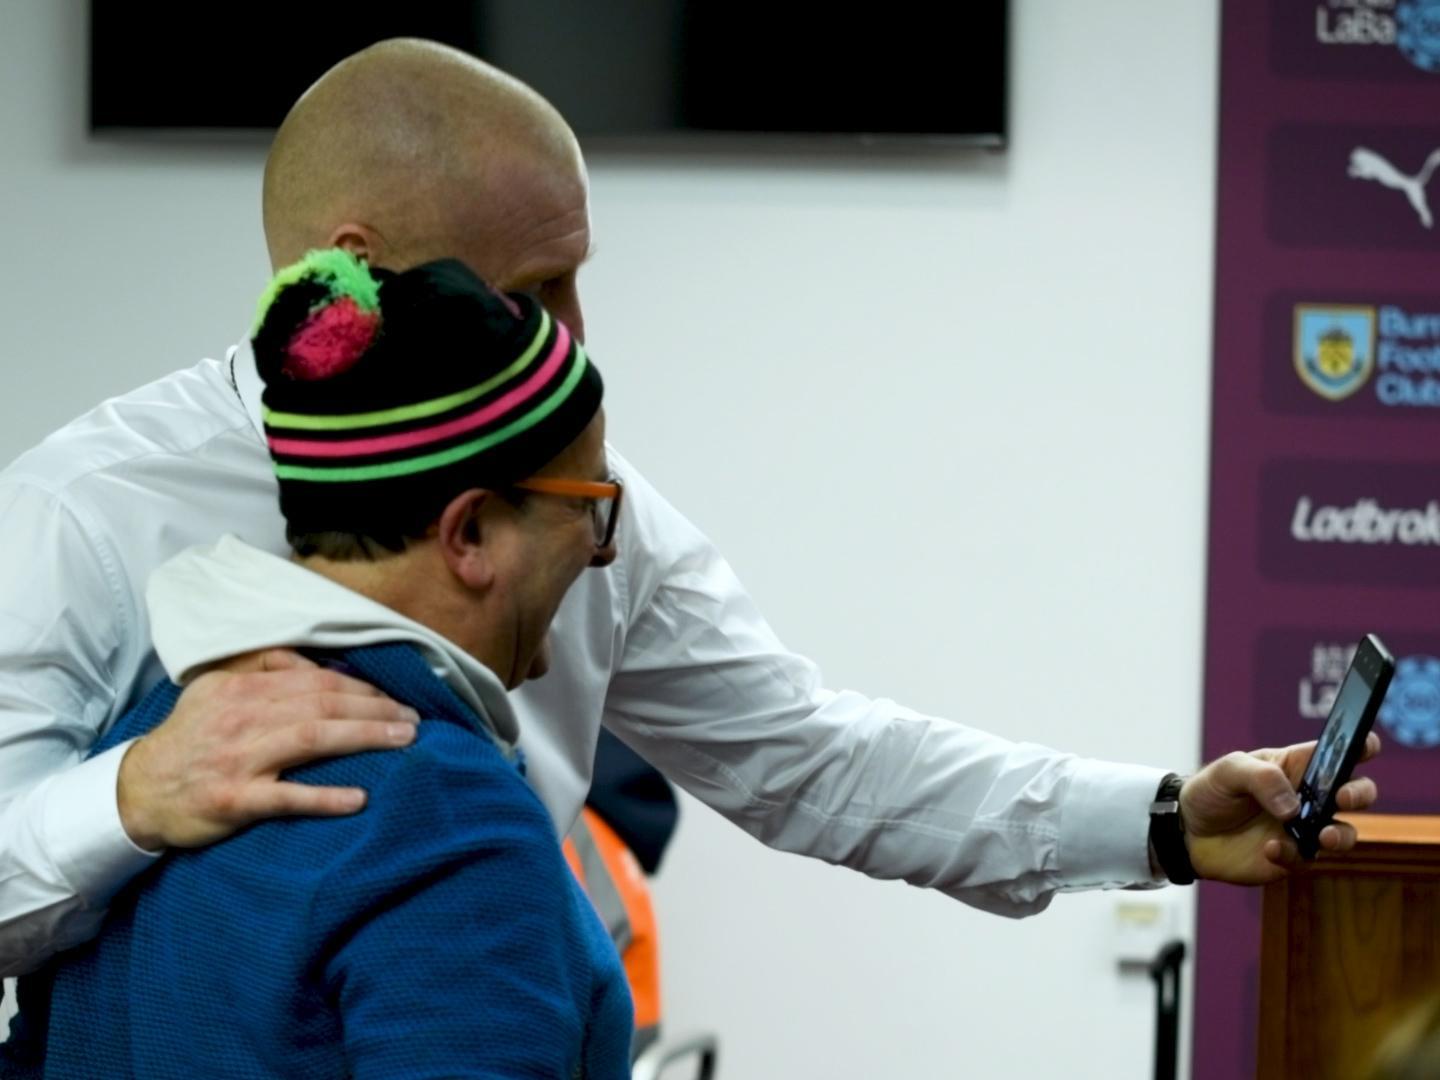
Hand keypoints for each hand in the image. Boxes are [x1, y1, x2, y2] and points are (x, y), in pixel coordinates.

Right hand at [117, 649, 418, 849]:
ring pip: (312, 740)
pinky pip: (285, 798)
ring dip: (365, 738)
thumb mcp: (218, 690)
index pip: (316, 681)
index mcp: (244, 689)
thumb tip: (317, 661)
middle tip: (416, 719)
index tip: (396, 698)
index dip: (362, 688)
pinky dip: (324, 797)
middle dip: (376, 709)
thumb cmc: (190, 739)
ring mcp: (239, 759)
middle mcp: (243, 718)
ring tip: (405, 742)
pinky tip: (358, 798)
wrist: (138, 791)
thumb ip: (265, 671)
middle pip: (323, 705)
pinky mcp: (233, 800)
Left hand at [1179, 732, 1380, 884]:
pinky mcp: (1292, 856)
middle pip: (1356, 792)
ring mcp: (1303, 828)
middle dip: (1359, 793)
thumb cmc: (1211, 791)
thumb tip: (1293, 807)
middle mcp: (1308, 797)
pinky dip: (1293, 855)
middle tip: (1342, 797)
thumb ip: (1262, 779)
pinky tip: (1270, 848)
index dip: (1361, 746)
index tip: (1368, 746)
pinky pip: (1307, 859)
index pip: (1338, 752)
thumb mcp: (1229, 771)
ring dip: (1341, 835)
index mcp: (1297, 766)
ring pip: (1344, 833)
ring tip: (1323, 835)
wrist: (1187, 831)